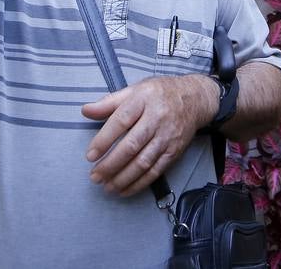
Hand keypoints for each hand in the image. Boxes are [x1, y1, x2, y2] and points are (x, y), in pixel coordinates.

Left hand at [82, 74, 215, 197]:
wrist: (195, 99)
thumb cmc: (159, 93)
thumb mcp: (134, 90)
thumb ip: (109, 102)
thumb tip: (85, 111)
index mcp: (143, 100)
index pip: (121, 121)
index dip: (104, 140)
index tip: (90, 155)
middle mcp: (157, 118)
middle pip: (132, 145)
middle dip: (111, 164)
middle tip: (95, 177)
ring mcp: (167, 136)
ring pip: (144, 162)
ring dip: (124, 178)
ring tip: (107, 187)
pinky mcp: (175, 151)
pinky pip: (156, 171)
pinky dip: (140, 183)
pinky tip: (125, 189)